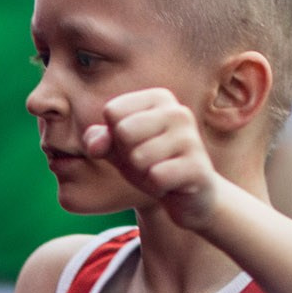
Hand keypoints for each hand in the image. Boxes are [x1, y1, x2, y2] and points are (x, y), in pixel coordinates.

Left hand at [83, 89, 222, 229]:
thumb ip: (97, 140)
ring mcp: (190, 138)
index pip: (112, 111)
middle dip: (127, 154)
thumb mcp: (117, 148)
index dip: (115, 135)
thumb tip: (94, 147)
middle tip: (147, 161)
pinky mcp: (197, 167)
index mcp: (158, 98)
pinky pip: (156, 177)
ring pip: (138, 157)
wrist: (189, 194)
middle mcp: (177, 112)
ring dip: (141, 173)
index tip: (135, 142)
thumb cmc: (149, 162)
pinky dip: (155, 186)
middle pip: (123, 131)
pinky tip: (170, 184)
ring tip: (159, 171)